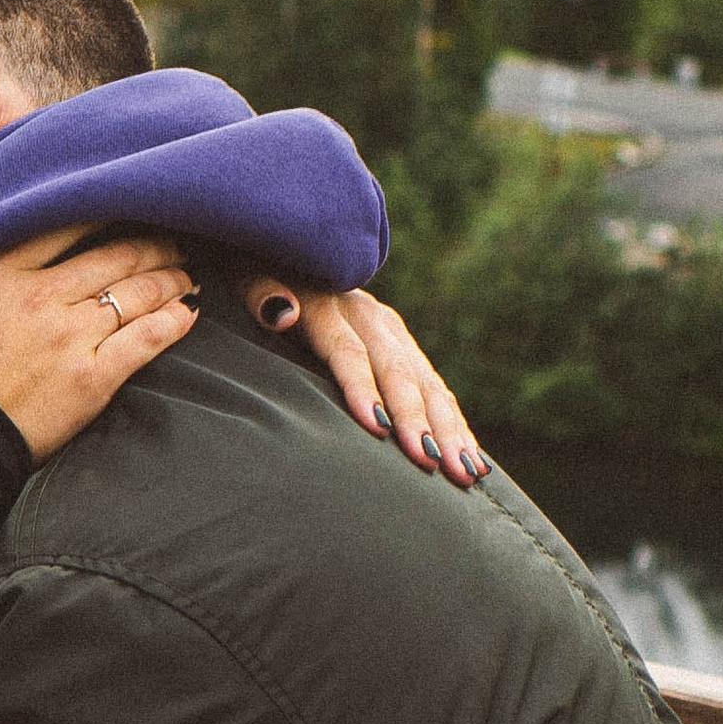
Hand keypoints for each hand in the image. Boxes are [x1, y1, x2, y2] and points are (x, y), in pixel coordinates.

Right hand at [0, 232, 197, 459]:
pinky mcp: (92, 377)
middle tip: (172, 241)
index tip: (124, 206)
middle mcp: (41, 291)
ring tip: (185, 275)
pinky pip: (147, 339)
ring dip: (170, 278)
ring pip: (138, 292)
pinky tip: (187, 314)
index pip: (69, 220)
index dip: (106, 210)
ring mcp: (69, 334)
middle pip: (116, 254)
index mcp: (0, 265)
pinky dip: (173, 322)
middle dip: (152, 245)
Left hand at [239, 277, 484, 485]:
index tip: (377, 428)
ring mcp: (392, 332)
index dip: (361, 387)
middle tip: (434, 464)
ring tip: (463, 473)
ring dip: (448, 428)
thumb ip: (261, 293)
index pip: (347, 349)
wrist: (287, 250)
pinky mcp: (403, 346)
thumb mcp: (248, 277)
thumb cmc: (254, 274)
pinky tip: (474, 461)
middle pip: (397, 371)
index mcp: (327, 303)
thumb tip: (282, 311)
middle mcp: (369, 316)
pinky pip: (435, 388)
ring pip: (427, 383)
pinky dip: (455, 424)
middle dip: (417, 419)